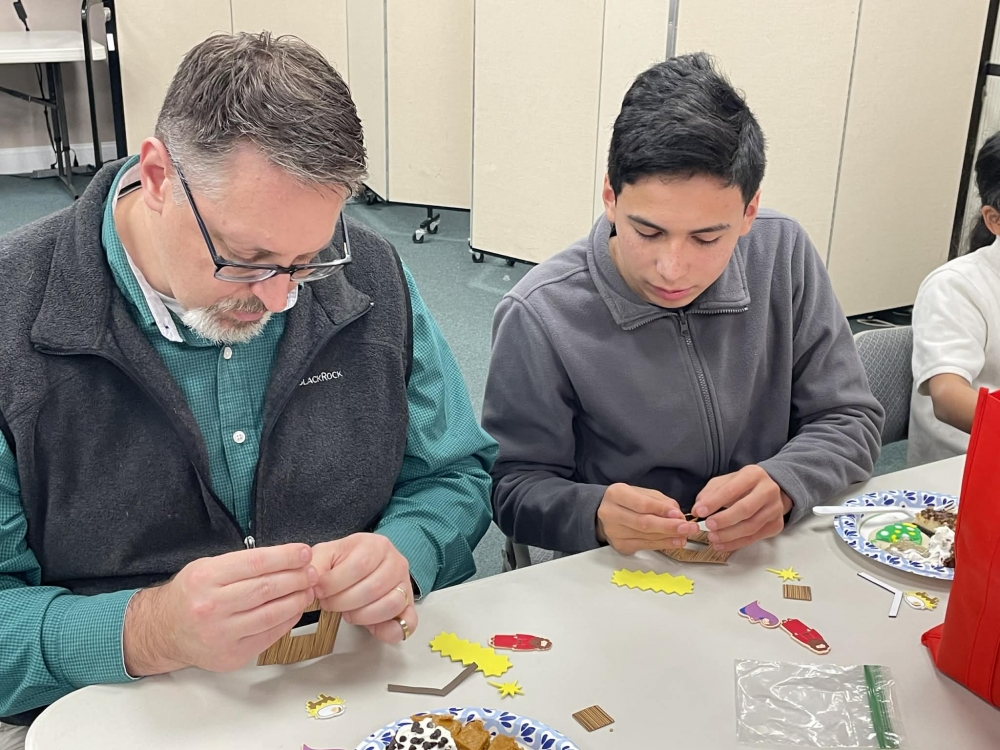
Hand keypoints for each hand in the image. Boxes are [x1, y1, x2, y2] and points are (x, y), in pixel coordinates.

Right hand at [124, 543, 317, 675]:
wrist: (164, 631)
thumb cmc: (190, 595)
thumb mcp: (207, 567)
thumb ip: (242, 563)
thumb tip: (286, 559)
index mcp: (205, 578)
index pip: (256, 563)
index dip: (285, 556)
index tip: (304, 552)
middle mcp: (211, 607)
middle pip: (266, 588)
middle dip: (297, 577)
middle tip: (312, 572)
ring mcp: (221, 634)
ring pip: (271, 614)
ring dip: (297, 600)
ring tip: (309, 590)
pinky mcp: (231, 655)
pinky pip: (268, 635)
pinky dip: (287, 621)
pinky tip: (295, 610)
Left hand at [312, 533, 416, 644]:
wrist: (367, 562)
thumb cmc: (345, 560)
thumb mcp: (327, 554)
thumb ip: (316, 564)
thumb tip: (311, 580)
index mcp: (377, 545)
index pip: (359, 566)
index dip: (335, 584)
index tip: (319, 591)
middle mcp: (397, 562)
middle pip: (374, 588)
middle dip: (344, 602)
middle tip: (329, 604)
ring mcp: (405, 585)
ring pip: (391, 605)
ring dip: (363, 616)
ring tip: (348, 612)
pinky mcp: (409, 607)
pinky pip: (408, 622)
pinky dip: (390, 630)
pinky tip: (372, 628)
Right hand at [596, 483, 698, 554]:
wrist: (607, 513)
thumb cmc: (627, 501)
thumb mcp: (642, 493)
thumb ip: (660, 502)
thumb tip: (677, 515)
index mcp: (616, 494)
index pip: (641, 504)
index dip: (661, 510)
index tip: (679, 514)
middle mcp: (610, 513)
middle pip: (644, 523)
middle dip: (669, 526)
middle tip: (687, 528)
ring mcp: (613, 532)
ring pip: (646, 536)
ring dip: (669, 537)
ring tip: (685, 535)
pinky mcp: (619, 545)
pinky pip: (645, 545)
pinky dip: (662, 544)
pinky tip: (675, 542)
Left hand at [692, 465, 792, 550]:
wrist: (769, 491)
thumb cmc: (742, 486)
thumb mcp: (725, 482)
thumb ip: (710, 493)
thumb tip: (697, 509)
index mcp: (753, 475)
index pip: (731, 489)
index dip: (714, 502)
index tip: (699, 512)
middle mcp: (768, 490)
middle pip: (745, 509)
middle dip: (724, 519)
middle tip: (708, 526)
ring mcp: (775, 509)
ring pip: (751, 526)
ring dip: (729, 535)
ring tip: (713, 537)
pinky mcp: (776, 525)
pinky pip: (754, 538)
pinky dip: (736, 543)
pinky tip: (722, 545)